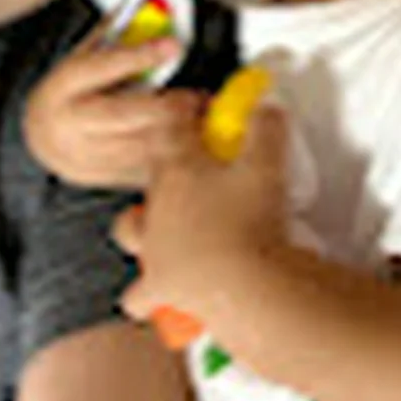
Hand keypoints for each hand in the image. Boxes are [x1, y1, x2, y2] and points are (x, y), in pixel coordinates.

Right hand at [24, 23, 203, 188]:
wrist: (44, 136)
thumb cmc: (70, 91)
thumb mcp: (85, 54)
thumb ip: (119, 33)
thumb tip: (155, 3)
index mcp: (63, 87)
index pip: (102, 67)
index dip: (141, 55)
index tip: (174, 45)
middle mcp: (70, 125)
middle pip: (129, 114)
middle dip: (172, 104)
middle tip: (200, 95)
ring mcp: (85, 156)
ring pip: (143, 146)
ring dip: (181, 130)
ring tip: (202, 114)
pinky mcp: (103, 177)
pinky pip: (146, 168)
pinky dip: (174, 154)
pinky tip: (191, 138)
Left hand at [113, 103, 289, 325]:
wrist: (245, 283)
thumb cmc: (253, 221)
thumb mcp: (270, 160)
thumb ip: (267, 126)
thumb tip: (264, 110)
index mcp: (179, 169)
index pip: (170, 126)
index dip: (184, 111)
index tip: (198, 107)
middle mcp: (157, 207)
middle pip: (153, 173)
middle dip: (173, 161)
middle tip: (204, 162)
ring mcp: (154, 248)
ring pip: (130, 228)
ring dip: (143, 222)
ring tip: (167, 222)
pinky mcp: (159, 287)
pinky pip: (139, 293)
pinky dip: (146, 291)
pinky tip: (160, 289)